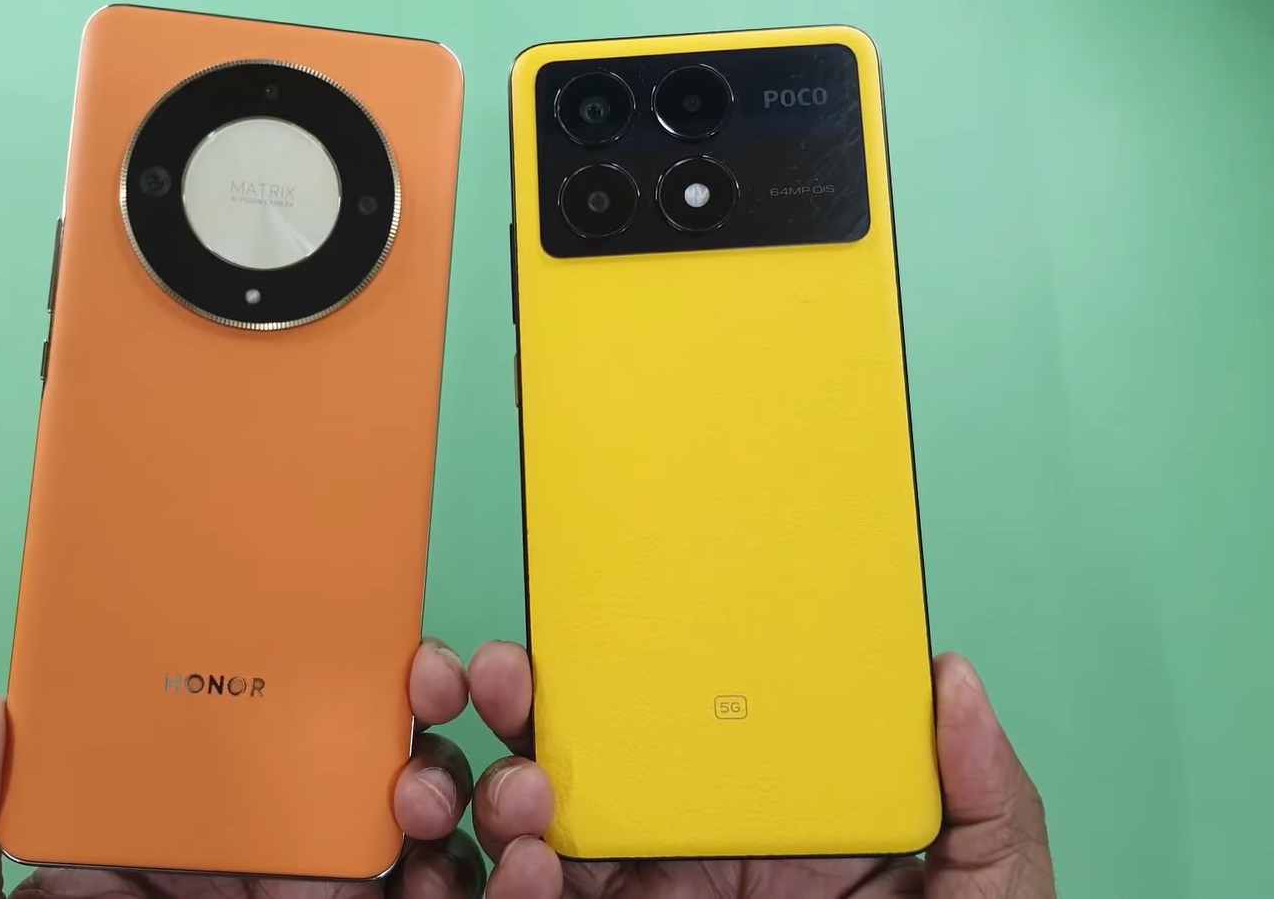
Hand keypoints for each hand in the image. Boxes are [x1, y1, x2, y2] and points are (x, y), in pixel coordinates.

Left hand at [0, 638, 482, 898]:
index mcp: (156, 833)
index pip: (239, 726)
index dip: (304, 670)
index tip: (354, 634)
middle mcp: (243, 865)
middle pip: (349, 766)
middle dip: (414, 713)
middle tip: (437, 683)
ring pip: (414, 837)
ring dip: (461, 790)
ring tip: (472, 788)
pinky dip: (481, 886)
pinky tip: (498, 869)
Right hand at [468, 644, 1054, 898]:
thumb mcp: (984, 887)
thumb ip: (983, 794)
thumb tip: (953, 677)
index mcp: (776, 799)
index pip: (693, 707)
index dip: (636, 657)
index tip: (593, 616)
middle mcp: (697, 835)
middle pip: (593, 753)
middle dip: (531, 704)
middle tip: (505, 669)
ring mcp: (650, 889)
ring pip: (545, 824)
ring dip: (508, 786)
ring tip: (517, 782)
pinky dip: (520, 883)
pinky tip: (534, 861)